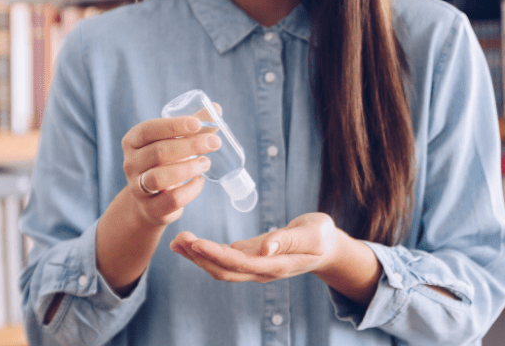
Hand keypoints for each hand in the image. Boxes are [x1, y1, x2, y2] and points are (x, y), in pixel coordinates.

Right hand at [121, 108, 221, 226]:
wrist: (150, 201)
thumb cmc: (165, 163)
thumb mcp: (173, 142)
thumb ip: (193, 127)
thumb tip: (216, 108)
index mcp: (133, 141)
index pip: (148, 130)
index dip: (173, 126)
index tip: (197, 123)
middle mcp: (130, 164)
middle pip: (158, 152)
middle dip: (189, 146)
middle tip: (214, 143)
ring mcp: (137, 188)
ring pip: (160, 177)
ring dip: (188, 168)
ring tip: (206, 163)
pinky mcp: (151, 209)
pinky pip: (172, 200)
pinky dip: (191, 190)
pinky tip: (200, 182)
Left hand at [169, 213, 341, 281]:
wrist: (326, 247)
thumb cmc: (321, 237)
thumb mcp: (312, 234)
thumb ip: (289, 240)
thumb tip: (265, 247)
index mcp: (275, 265)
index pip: (239, 264)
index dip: (215, 255)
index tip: (195, 242)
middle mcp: (261, 270)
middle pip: (224, 270)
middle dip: (199, 257)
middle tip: (178, 239)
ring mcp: (254, 265)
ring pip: (221, 266)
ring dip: (197, 256)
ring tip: (177, 241)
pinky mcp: (251, 257)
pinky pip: (224, 258)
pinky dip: (205, 251)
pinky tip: (190, 242)